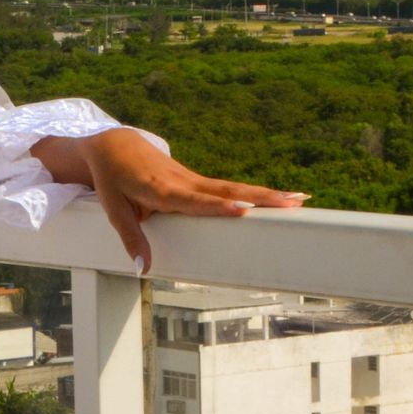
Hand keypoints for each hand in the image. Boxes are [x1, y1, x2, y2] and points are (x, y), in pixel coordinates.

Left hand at [30, 128, 306, 272]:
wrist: (114, 145)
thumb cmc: (113, 179)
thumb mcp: (114, 210)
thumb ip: (131, 239)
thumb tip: (143, 268)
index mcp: (161, 190)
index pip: (194, 200)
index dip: (218, 205)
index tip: (244, 209)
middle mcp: (184, 182)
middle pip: (227, 191)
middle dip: (261, 197)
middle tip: (294, 202)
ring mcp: (193, 179)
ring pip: (234, 187)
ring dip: (267, 193)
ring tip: (300, 199)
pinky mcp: (197, 180)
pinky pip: (228, 187)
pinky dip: (254, 192)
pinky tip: (277, 198)